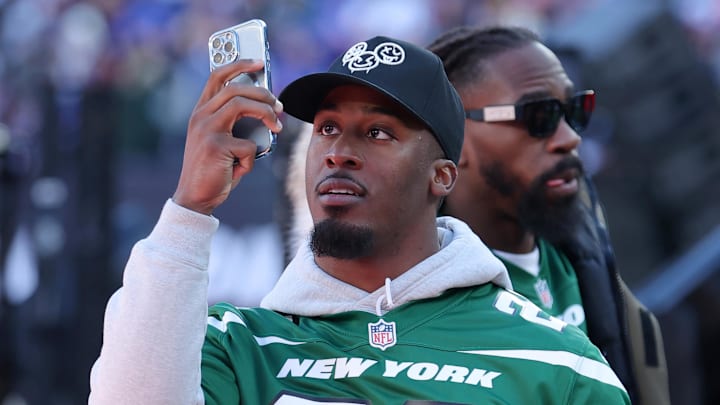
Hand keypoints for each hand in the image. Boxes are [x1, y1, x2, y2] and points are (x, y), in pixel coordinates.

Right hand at [172, 60, 283, 214]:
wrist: (196, 197)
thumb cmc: (215, 169)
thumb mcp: (223, 140)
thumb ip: (236, 124)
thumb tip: (269, 110)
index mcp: (201, 112)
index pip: (217, 76)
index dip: (238, 64)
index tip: (258, 62)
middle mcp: (200, 116)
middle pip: (236, 88)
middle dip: (263, 93)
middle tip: (279, 106)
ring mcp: (206, 130)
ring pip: (242, 105)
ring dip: (266, 113)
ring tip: (277, 126)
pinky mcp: (215, 146)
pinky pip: (247, 145)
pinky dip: (251, 158)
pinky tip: (242, 168)